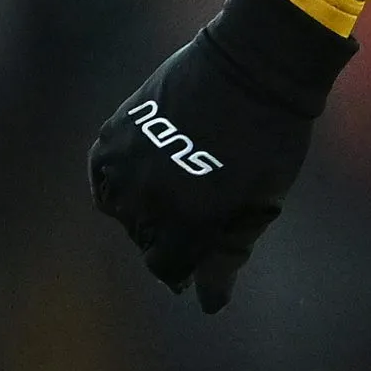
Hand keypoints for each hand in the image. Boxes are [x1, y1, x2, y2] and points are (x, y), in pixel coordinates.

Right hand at [88, 0, 352, 312]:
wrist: (252, 67)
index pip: (167, 267)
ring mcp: (127, 166)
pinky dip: (117, 182)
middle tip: (194, 214)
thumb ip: (227, 256)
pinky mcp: (113, 135)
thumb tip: (207, 303)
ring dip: (142, 210)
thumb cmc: (269, 142)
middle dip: (168, 237)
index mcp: (188, 224)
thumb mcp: (258, 206)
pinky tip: (141, 176)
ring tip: (173, 189)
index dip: (184, 267)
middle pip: (144, 240)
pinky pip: (101, 176)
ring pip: (120, 210)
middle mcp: (149, 200)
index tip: (198, 258)